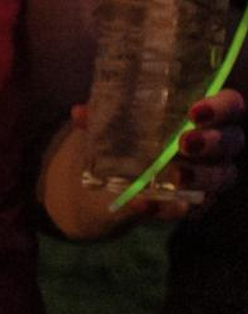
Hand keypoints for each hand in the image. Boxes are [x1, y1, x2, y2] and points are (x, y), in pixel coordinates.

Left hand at [82, 87, 243, 217]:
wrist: (115, 178)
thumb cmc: (131, 135)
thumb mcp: (114, 122)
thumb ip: (102, 116)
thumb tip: (80, 112)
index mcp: (205, 116)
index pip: (231, 105)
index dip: (221, 107)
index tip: (195, 111)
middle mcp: (217, 145)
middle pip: (233, 141)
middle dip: (212, 142)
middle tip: (184, 142)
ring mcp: (211, 176)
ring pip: (222, 177)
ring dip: (200, 176)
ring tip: (176, 175)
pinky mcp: (195, 204)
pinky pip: (191, 209)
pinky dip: (166, 208)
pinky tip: (143, 205)